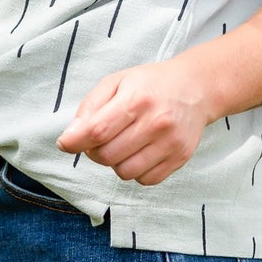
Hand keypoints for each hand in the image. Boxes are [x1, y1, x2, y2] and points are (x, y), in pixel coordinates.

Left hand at [57, 59, 209, 184]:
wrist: (196, 88)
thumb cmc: (150, 84)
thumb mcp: (116, 82)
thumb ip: (90, 107)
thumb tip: (69, 138)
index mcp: (137, 99)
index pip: (98, 131)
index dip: (76, 142)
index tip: (66, 144)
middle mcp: (157, 122)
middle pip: (108, 156)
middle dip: (95, 152)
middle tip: (99, 140)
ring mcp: (171, 143)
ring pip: (125, 172)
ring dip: (115, 163)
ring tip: (121, 145)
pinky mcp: (180, 158)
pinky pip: (145, 180)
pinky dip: (136, 171)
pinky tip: (139, 153)